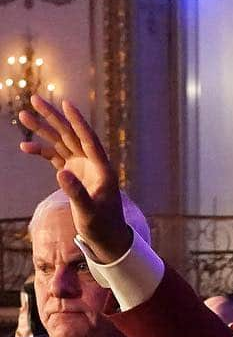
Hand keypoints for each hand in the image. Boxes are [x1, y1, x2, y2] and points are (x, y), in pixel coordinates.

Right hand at [19, 97, 131, 262]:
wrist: (106, 237)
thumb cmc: (102, 226)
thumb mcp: (88, 212)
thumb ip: (76, 192)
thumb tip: (61, 172)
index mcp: (102, 170)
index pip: (89, 140)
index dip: (78, 122)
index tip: (67, 103)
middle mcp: (93, 164)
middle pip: (72, 135)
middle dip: (54, 117)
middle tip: (35, 99)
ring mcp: (82, 168)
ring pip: (61, 143)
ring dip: (43, 130)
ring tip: (23, 115)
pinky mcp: (73, 174)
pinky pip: (56, 157)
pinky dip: (42, 151)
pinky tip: (25, 146)